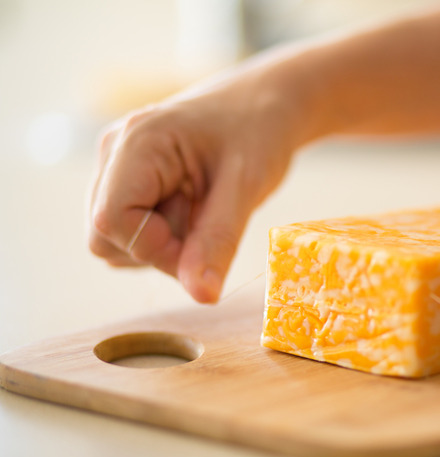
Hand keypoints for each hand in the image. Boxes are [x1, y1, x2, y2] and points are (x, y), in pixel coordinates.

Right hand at [88, 62, 316, 302]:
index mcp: (137, 143)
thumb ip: (218, 242)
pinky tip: (192, 208)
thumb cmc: (258, 132)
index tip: (201, 241)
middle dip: (159, 249)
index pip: (110, 221)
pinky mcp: (127, 180)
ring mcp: (115, 166)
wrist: (263, 104)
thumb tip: (201, 297)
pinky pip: (129, 232)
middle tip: (207, 224)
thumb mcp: (247, 187)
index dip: (154, 249)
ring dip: (163, 244)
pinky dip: (163, 236)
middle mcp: (114, 152)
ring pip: (115, 241)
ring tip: (202, 208)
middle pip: (105, 237)